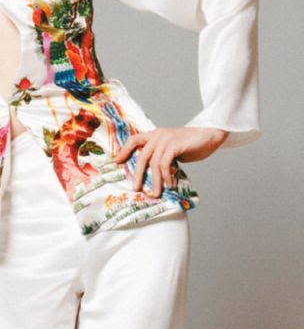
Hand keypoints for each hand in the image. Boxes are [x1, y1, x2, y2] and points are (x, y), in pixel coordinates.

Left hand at [115, 126, 229, 197]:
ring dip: (155, 181)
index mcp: (155, 135)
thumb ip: (162, 157)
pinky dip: (166, 176)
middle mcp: (158, 135)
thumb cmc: (192, 144)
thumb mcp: (172, 149)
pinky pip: (165, 163)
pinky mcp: (175, 144)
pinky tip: (170, 185)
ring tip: (156, 193)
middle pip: (141, 156)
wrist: (210, 134)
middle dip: (138, 174)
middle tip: (136, 188)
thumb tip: (153, 174)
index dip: (124, 150)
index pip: (134, 139)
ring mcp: (166, 139)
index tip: (117, 162)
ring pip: (154, 163)